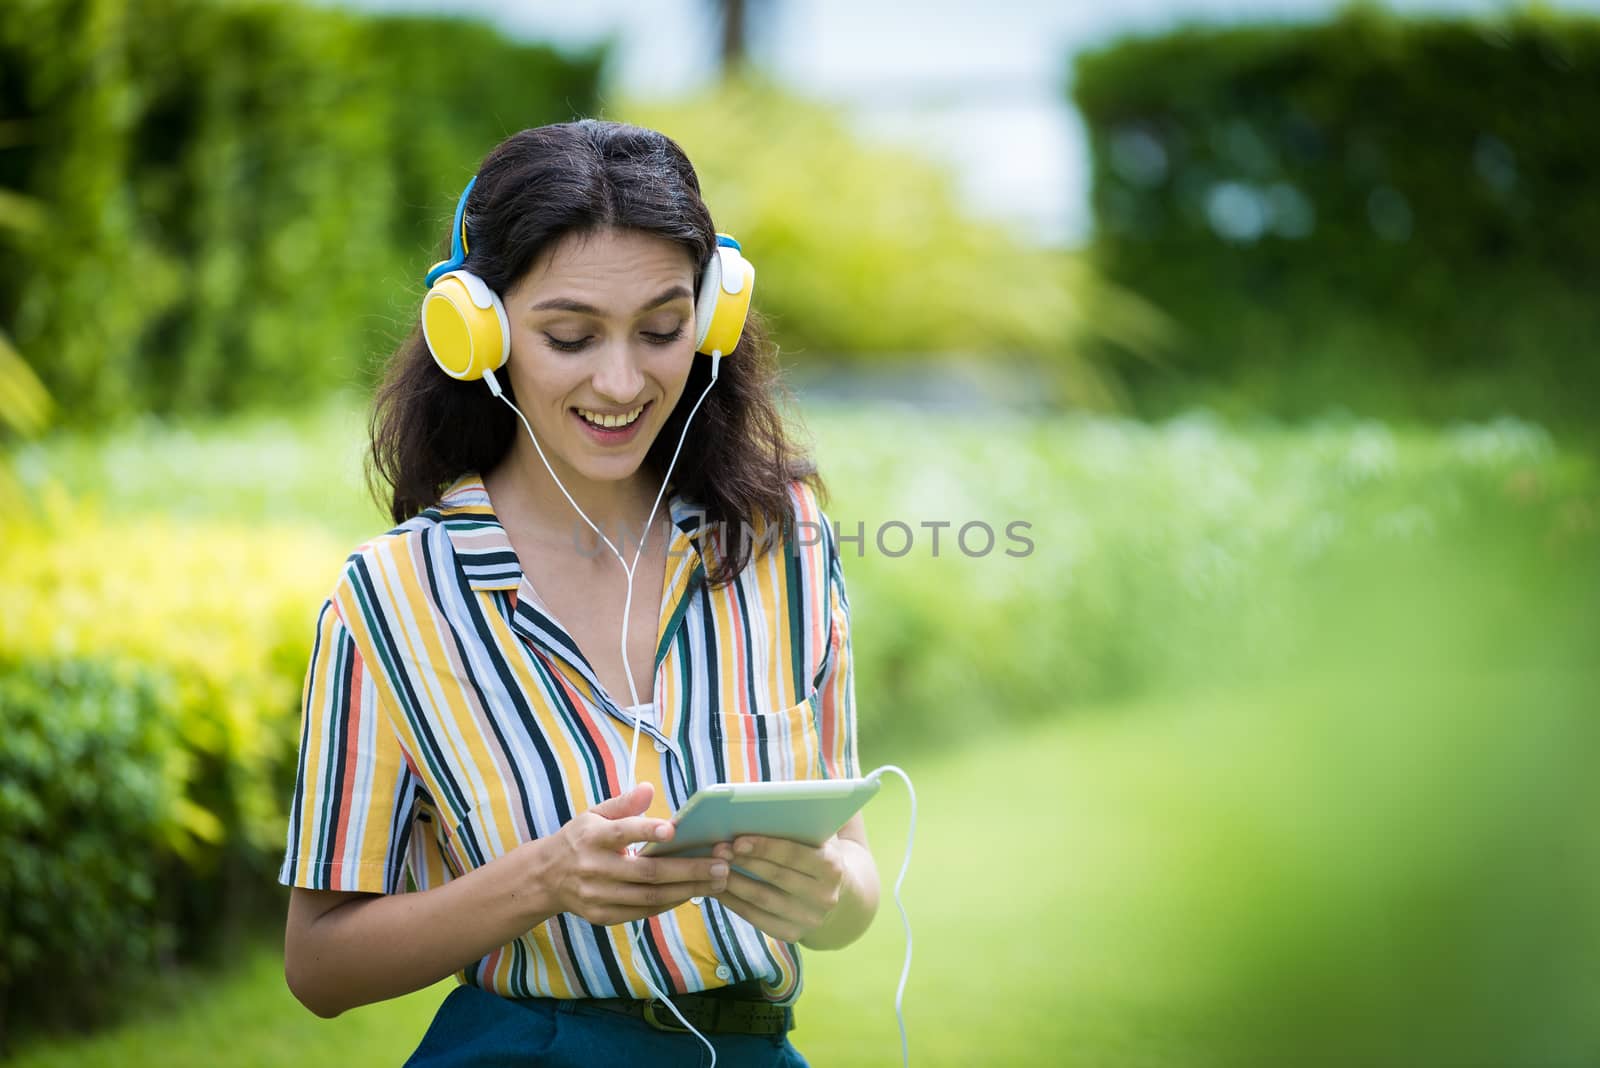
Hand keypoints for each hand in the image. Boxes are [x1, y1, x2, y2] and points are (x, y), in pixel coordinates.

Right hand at [538, 783, 728, 926]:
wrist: (545, 877)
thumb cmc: (580, 839)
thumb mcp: (594, 814)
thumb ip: (624, 803)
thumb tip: (650, 788)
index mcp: (592, 837)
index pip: (622, 832)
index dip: (646, 831)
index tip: (673, 830)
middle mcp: (594, 868)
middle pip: (647, 872)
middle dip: (688, 869)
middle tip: (721, 864)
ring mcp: (597, 895)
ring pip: (649, 896)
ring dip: (687, 890)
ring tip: (717, 881)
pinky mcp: (602, 916)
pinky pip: (642, 912)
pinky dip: (669, 903)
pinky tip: (692, 893)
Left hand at [710, 835, 848, 944]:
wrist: (837, 895)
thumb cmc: (816, 854)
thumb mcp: (818, 838)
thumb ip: (798, 825)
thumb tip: (756, 812)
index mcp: (832, 867)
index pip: (795, 855)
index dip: (765, 847)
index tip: (738, 840)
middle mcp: (824, 897)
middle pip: (776, 877)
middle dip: (744, 862)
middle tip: (718, 850)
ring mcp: (809, 919)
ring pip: (762, 899)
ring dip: (734, 882)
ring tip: (713, 867)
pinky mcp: (792, 934)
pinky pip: (756, 918)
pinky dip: (734, 902)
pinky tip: (718, 888)